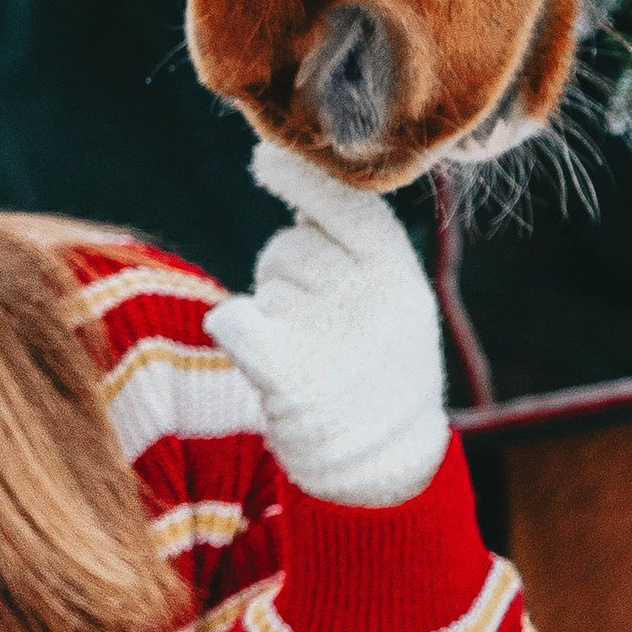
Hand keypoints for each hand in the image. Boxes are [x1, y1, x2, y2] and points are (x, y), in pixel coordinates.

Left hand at [203, 140, 449, 509]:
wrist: (384, 471)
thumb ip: (350, 245)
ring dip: (273, 309)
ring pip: (266, 287)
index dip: (302, 178)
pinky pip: (238, 322)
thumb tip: (298, 177)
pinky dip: (233, 324)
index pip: (346, 204)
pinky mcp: (292, 379)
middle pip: (292, 247)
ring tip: (309, 352)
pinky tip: (238, 334)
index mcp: (398, 275)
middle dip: (287, 270)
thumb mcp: (390, 301)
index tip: (263, 161)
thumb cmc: (378, 371)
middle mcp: (370, 300)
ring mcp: (332, 339)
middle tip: (313, 318)